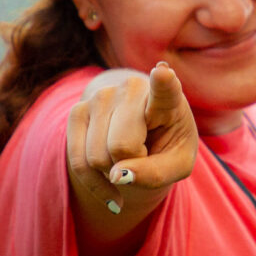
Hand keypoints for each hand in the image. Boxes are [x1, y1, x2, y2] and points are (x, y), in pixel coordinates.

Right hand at [66, 62, 198, 211]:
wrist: (143, 133)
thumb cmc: (167, 146)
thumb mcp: (177, 165)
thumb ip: (156, 174)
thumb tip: (116, 176)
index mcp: (168, 98)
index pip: (164, 88)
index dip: (162, 81)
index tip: (162, 73)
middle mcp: (132, 89)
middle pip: (121, 146)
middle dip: (132, 164)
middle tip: (145, 156)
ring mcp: (101, 96)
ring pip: (96, 157)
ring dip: (113, 172)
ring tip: (128, 157)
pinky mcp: (78, 110)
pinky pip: (78, 162)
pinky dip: (95, 182)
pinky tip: (111, 179)